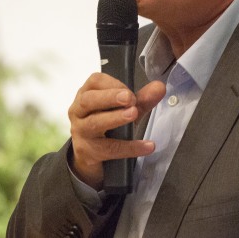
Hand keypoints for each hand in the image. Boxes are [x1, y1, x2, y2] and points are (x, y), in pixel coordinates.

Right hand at [68, 73, 164, 188]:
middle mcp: (78, 111)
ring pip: (94, 123)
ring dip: (115, 118)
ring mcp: (81, 132)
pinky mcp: (87, 151)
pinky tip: (146, 146)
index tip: (130, 91)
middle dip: (109, 97)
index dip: (113, 84)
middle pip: (89, 100)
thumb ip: (141, 99)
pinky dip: (129, 147)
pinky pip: (109, 149)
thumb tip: (159, 87)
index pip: (95, 81)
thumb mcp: (122, 110)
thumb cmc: (105, 125)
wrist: (88, 156)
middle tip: (129, 98)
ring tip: (134, 114)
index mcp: (85, 94)